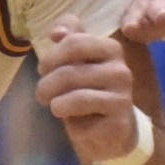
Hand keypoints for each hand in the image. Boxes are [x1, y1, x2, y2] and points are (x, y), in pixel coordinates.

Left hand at [35, 18, 146, 164]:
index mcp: (111, 49)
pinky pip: (81, 115)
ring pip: (74, 93)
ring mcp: (122, 96)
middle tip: (41, 93)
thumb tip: (57, 32)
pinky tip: (69, 118)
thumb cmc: (89, 91)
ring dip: (53, 100)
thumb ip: (69, 38)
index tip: (42, 69)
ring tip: (52, 105)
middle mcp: (121, 70)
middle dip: (46, 83)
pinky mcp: (118, 121)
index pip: (74, 42)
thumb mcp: (77, 62)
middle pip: (69, 70)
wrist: (110, 132)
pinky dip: (67, 115)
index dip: (51, 56)